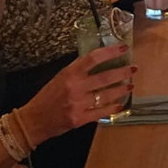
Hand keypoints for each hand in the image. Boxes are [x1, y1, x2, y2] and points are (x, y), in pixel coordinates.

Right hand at [19, 46, 133, 142]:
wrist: (34, 120)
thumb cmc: (47, 96)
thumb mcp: (60, 76)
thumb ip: (78, 69)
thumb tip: (98, 60)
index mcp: (69, 73)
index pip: (93, 58)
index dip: (110, 52)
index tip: (123, 48)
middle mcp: (75, 87)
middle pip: (105, 77)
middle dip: (122, 72)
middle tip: (133, 69)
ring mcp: (78, 104)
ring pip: (106, 95)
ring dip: (121, 89)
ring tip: (130, 85)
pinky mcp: (80, 119)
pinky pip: (101, 112)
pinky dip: (112, 108)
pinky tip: (120, 104)